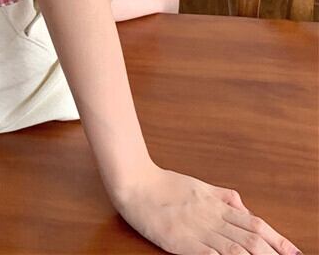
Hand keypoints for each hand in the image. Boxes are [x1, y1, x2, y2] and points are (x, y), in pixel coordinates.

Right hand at [112, 163, 301, 254]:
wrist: (134, 182)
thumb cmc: (162, 184)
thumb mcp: (196, 185)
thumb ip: (219, 195)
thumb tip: (241, 203)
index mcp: (215, 204)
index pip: (254, 223)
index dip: (277, 239)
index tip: (295, 252)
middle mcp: (212, 217)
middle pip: (251, 238)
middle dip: (274, 253)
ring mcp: (198, 231)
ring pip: (237, 248)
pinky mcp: (184, 243)